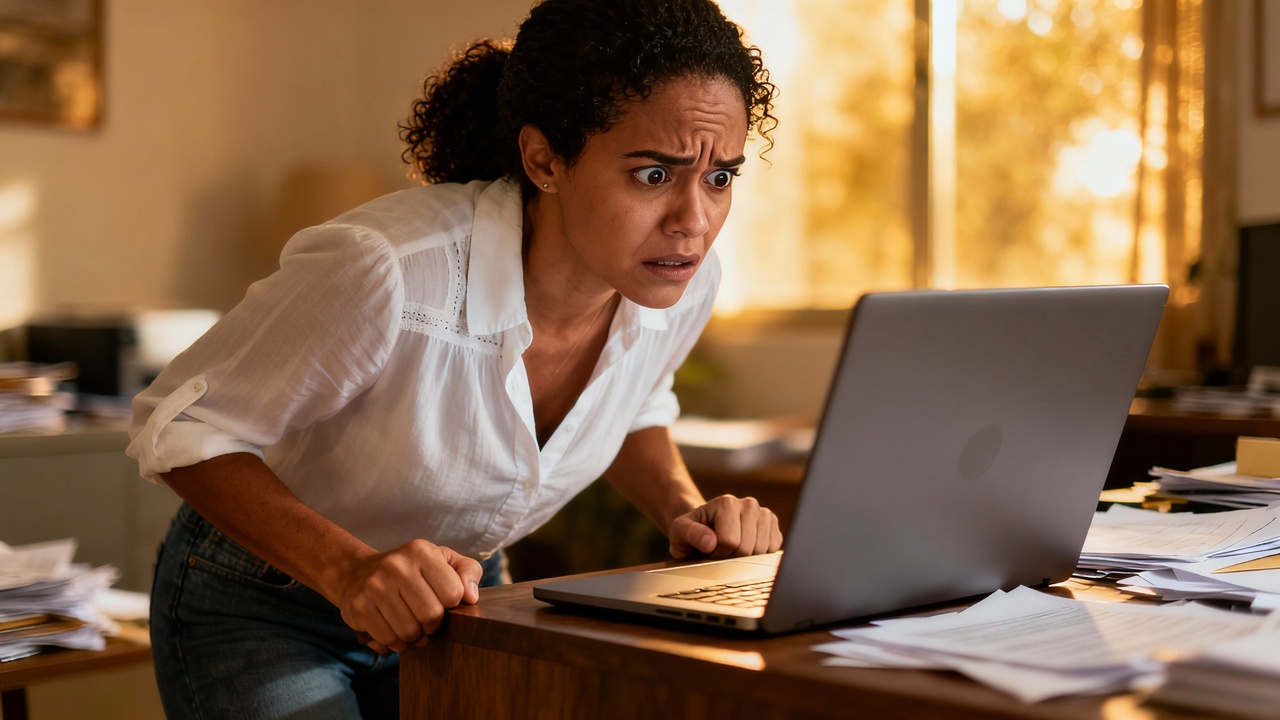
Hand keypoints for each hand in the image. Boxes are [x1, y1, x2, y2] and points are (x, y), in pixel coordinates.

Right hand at [336, 539, 482, 653]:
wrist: (358, 573)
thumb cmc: (410, 570)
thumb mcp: (443, 560)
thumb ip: (468, 571)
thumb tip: (471, 597)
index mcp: (421, 552)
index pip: (454, 593)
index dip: (452, 605)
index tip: (442, 603)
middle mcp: (396, 566)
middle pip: (431, 615)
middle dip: (433, 625)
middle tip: (426, 621)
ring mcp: (375, 586)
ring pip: (409, 632)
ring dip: (413, 636)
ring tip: (410, 625)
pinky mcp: (359, 607)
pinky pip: (388, 640)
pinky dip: (395, 642)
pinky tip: (393, 629)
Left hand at [667, 495, 782, 559]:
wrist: (704, 527)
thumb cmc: (692, 531)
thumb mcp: (680, 531)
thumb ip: (691, 534)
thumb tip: (710, 542)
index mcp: (727, 502)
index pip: (730, 541)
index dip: (717, 552)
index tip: (709, 548)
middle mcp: (749, 504)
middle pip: (747, 548)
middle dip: (731, 556)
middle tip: (720, 550)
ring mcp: (764, 513)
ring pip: (761, 551)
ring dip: (745, 558)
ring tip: (732, 549)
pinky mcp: (773, 525)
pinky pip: (773, 550)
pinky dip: (759, 556)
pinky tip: (746, 548)